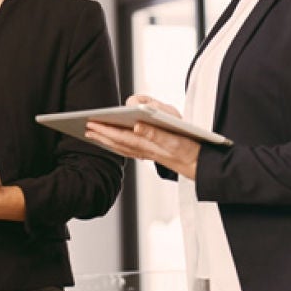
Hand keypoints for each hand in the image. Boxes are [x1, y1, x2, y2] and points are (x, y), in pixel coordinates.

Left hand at [85, 94, 200, 177]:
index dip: (107, 130)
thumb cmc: (192, 146)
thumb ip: (156, 133)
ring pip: (123, 147)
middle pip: (120, 142)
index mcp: (152, 145)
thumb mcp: (177, 139)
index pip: (124, 136)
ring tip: (92, 133)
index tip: (93, 123)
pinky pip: (130, 150)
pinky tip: (111, 141)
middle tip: (86, 126)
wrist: (204, 166)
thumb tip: (136, 125)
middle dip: (102, 134)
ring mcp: (150, 154)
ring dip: (106, 140)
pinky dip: (118, 145)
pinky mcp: (154, 154)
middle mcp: (148, 151)